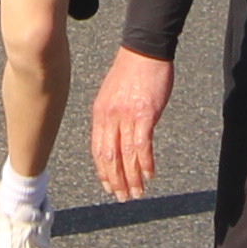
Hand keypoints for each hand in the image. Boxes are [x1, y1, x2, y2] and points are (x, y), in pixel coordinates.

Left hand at [90, 46, 175, 198]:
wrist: (144, 50)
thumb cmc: (132, 71)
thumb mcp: (112, 95)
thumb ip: (112, 117)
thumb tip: (116, 138)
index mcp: (100, 113)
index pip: (97, 150)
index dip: (102, 171)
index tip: (108, 186)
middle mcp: (109, 117)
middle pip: (109, 157)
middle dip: (116, 181)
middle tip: (123, 197)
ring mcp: (126, 117)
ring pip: (125, 156)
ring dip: (131, 178)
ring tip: (138, 193)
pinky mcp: (144, 115)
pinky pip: (142, 146)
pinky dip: (145, 163)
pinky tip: (149, 174)